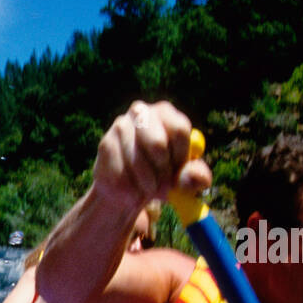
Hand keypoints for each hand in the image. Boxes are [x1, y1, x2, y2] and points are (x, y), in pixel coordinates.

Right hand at [92, 100, 210, 210]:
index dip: (181, 158)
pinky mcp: (105, 144)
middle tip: (165, 188)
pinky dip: (129, 189)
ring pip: (138, 162)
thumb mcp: (183, 178)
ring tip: (149, 190)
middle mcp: (142, 112)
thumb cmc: (160, 176)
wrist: (127, 188)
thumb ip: (195, 177)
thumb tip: (197, 178)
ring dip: (146, 185)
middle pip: (158, 143)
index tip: (179, 175)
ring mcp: (120, 126)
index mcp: (166, 114)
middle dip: (163, 172)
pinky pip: (120, 173)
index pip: (179, 130)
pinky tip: (130, 189)